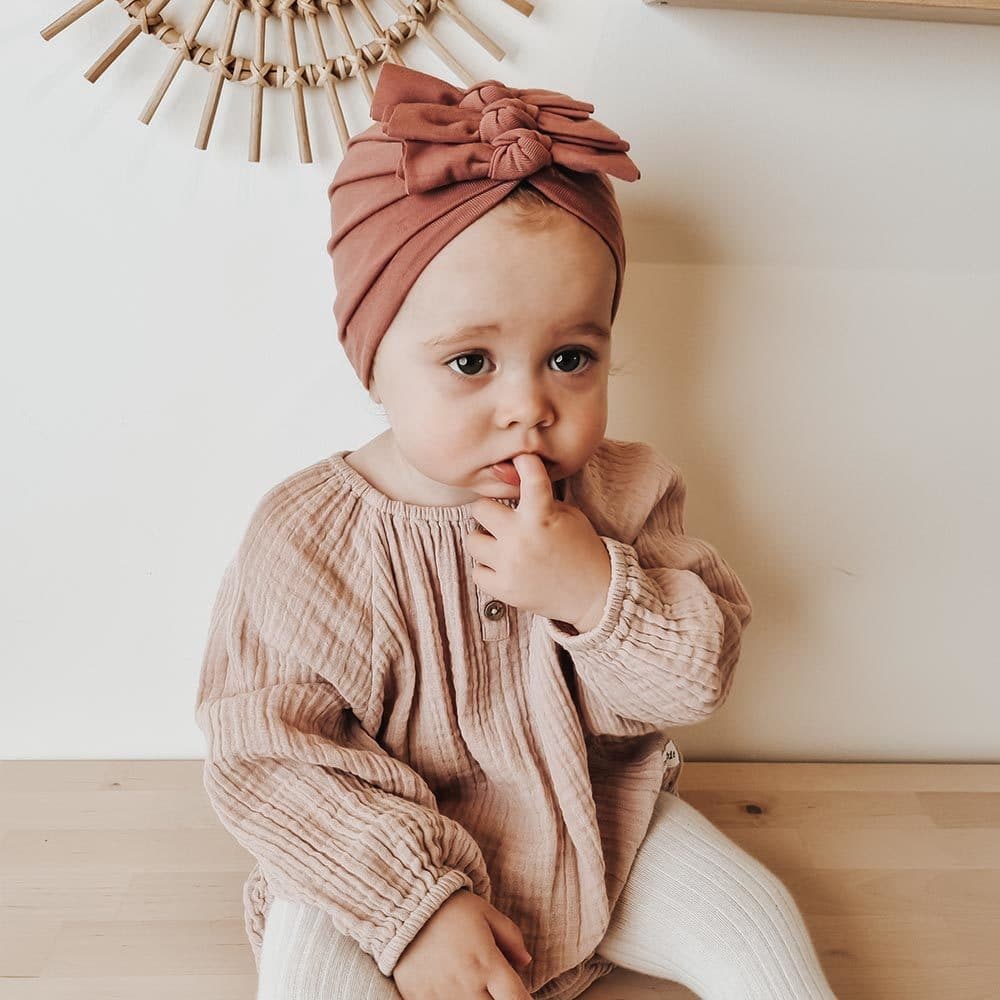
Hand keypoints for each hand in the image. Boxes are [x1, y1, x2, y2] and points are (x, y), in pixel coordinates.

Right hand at [392, 888, 532, 999]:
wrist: (405, 908)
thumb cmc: (450, 908)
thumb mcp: (486, 913)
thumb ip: (510, 936)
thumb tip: (526, 961)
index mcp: (487, 964)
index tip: (520, 997)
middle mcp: (468, 986)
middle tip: (495, 988)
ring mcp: (443, 997)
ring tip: (475, 986)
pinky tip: (454, 990)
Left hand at [464, 453, 612, 633]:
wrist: (595, 595)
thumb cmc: (582, 551)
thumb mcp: (570, 516)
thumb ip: (541, 500)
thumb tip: (513, 484)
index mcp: (541, 516)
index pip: (529, 478)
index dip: (524, 464)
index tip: (520, 459)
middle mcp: (520, 538)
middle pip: (479, 508)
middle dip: (490, 511)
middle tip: (501, 519)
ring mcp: (509, 565)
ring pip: (472, 540)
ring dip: (485, 541)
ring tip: (502, 546)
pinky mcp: (503, 589)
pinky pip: (477, 571)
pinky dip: (489, 569)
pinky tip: (505, 568)